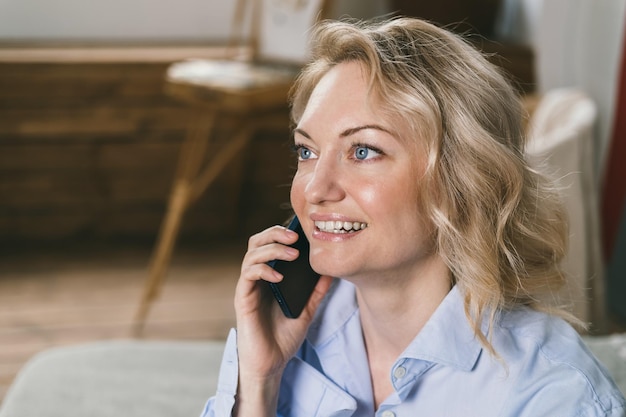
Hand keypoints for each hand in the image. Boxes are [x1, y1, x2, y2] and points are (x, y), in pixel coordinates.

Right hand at [232, 225, 331, 414]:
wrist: (271, 364)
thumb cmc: (284, 337)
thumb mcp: (307, 310)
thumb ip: (317, 291)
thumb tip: (332, 272)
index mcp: (269, 276)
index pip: (270, 244)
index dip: (282, 232)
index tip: (302, 230)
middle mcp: (257, 278)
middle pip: (256, 242)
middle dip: (274, 233)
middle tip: (295, 236)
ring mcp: (248, 287)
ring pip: (252, 254)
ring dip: (272, 249)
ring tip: (293, 253)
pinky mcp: (243, 299)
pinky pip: (248, 275)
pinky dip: (263, 270)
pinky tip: (279, 275)